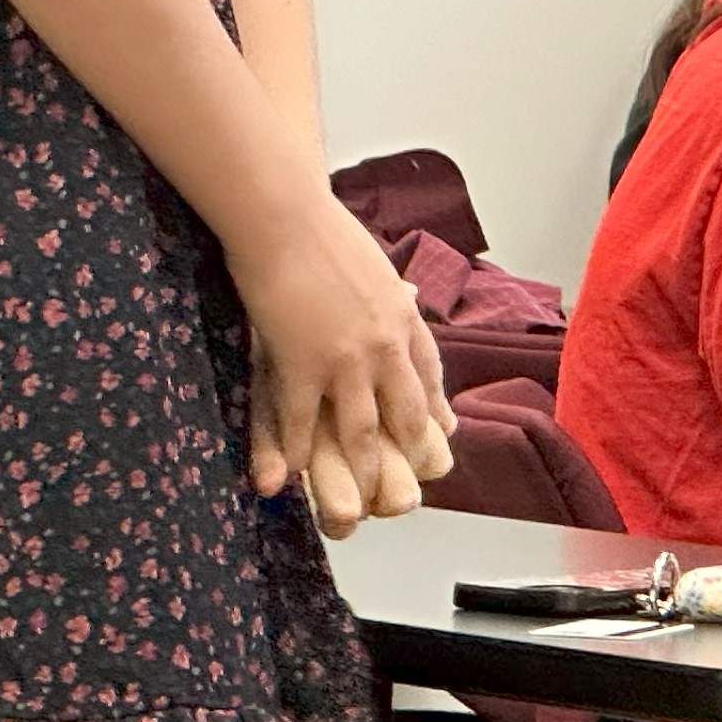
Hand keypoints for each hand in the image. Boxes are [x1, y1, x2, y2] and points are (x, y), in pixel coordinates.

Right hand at [234, 198, 454, 536]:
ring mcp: (346, 360)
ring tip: (358, 506)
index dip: (432, 411)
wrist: (284, 215)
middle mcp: (384, 346)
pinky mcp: (302, 365)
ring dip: (359, 472)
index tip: (437, 435)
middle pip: (403, 415)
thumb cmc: (319, 227)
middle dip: (404, 456)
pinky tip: (295, 476)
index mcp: (403, 317)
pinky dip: (298, 454)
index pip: (428, 375)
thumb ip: (387, 291)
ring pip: (360, 432)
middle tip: (404, 491)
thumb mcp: (373, 261)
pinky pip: (301, 422)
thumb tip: (401, 294)